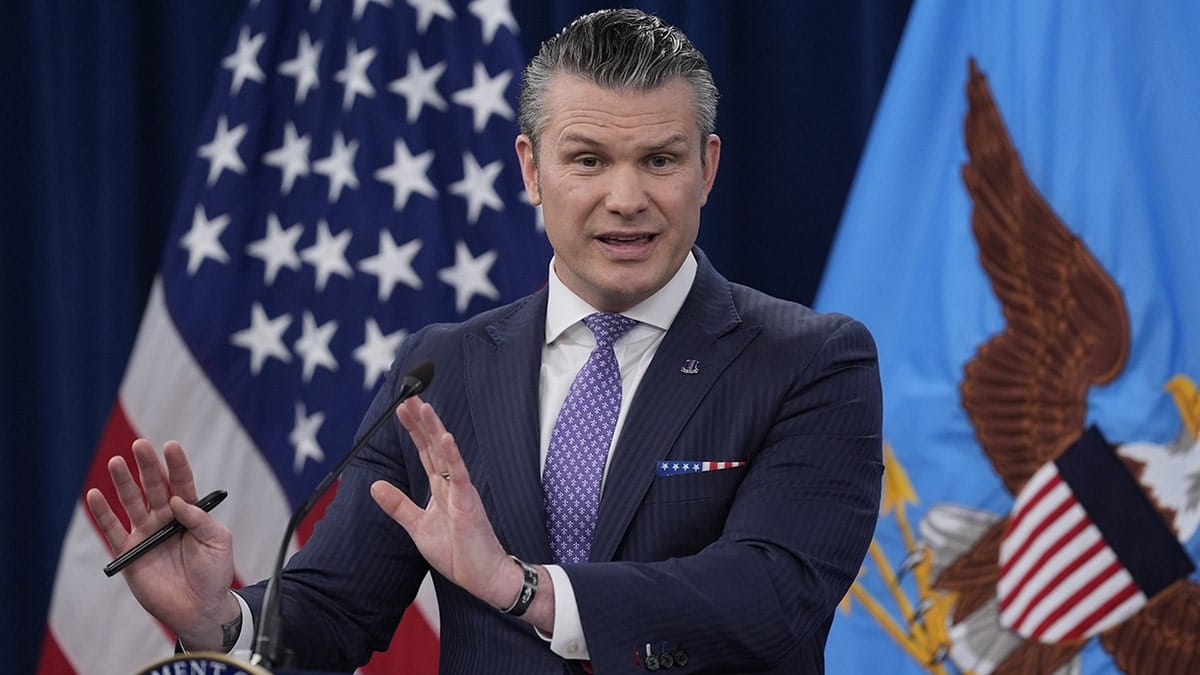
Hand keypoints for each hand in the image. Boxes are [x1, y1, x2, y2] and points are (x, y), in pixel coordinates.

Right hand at [86, 439, 239, 649]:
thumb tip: (178, 501)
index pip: (181, 483)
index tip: (170, 446)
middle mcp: (165, 519)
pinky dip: (102, 514)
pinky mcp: (130, 552)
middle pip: (154, 487)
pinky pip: (112, 530)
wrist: (199, 607)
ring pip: (132, 502)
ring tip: (116, 462)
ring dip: (123, 483)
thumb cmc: (214, 573)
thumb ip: (200, 520)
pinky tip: (94, 495)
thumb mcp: (218, 542)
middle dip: (147, 466)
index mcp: (189, 513)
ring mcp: (146, 534)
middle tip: (140, 445)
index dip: (176, 465)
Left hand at [370, 397, 552, 629]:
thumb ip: (398, 505)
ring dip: (434, 430)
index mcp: (440, 488)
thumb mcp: (418, 527)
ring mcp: (461, 491)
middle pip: (433, 445)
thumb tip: (375, 485)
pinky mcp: (468, 503)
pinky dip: (452, 456)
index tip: (402, 408)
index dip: (413, 429)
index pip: (424, 451)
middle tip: (408, 395)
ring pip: (446, 453)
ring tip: (423, 407)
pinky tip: (444, 438)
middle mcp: (451, 483)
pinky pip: (459, 475)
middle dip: (421, 421)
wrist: (483, 576)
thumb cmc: (459, 553)